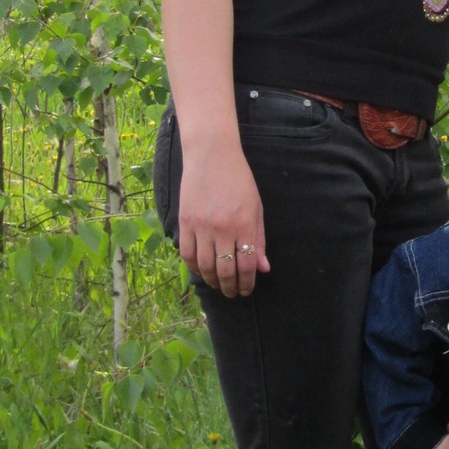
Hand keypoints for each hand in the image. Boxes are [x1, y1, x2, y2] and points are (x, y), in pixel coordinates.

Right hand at [177, 140, 269, 297]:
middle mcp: (222, 228)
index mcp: (244, 224)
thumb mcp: (256, 208)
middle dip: (230, 287)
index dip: (247, 283)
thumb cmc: (239, 180)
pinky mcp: (185, 221)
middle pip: (225, 271)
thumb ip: (259, 239)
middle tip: (233, 293)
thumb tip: (263, 269)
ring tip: (218, 285)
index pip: (246, 266)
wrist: (211, 155)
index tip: (246, 291)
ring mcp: (201, 226)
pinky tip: (201, 270)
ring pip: (205, 266)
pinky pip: (187, 254)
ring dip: (212, 281)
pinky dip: (194, 267)